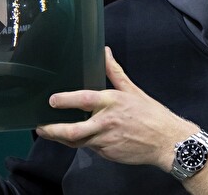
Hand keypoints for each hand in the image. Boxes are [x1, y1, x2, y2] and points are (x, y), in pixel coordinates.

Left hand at [36, 47, 194, 171]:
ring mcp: (106, 140)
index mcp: (112, 102)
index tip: (52, 100)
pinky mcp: (107, 153)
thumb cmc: (151, 115)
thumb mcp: (133, 90)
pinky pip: (90, 148)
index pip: (84, 99)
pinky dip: (82, 142)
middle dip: (53, 130)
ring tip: (51, 132)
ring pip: (77, 142)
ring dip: (62, 138)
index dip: (65, 100)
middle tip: (41, 127)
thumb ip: (115, 72)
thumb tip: (105, 52)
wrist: (166, 142)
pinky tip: (79, 138)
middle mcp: (106, 122)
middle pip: (73, 131)